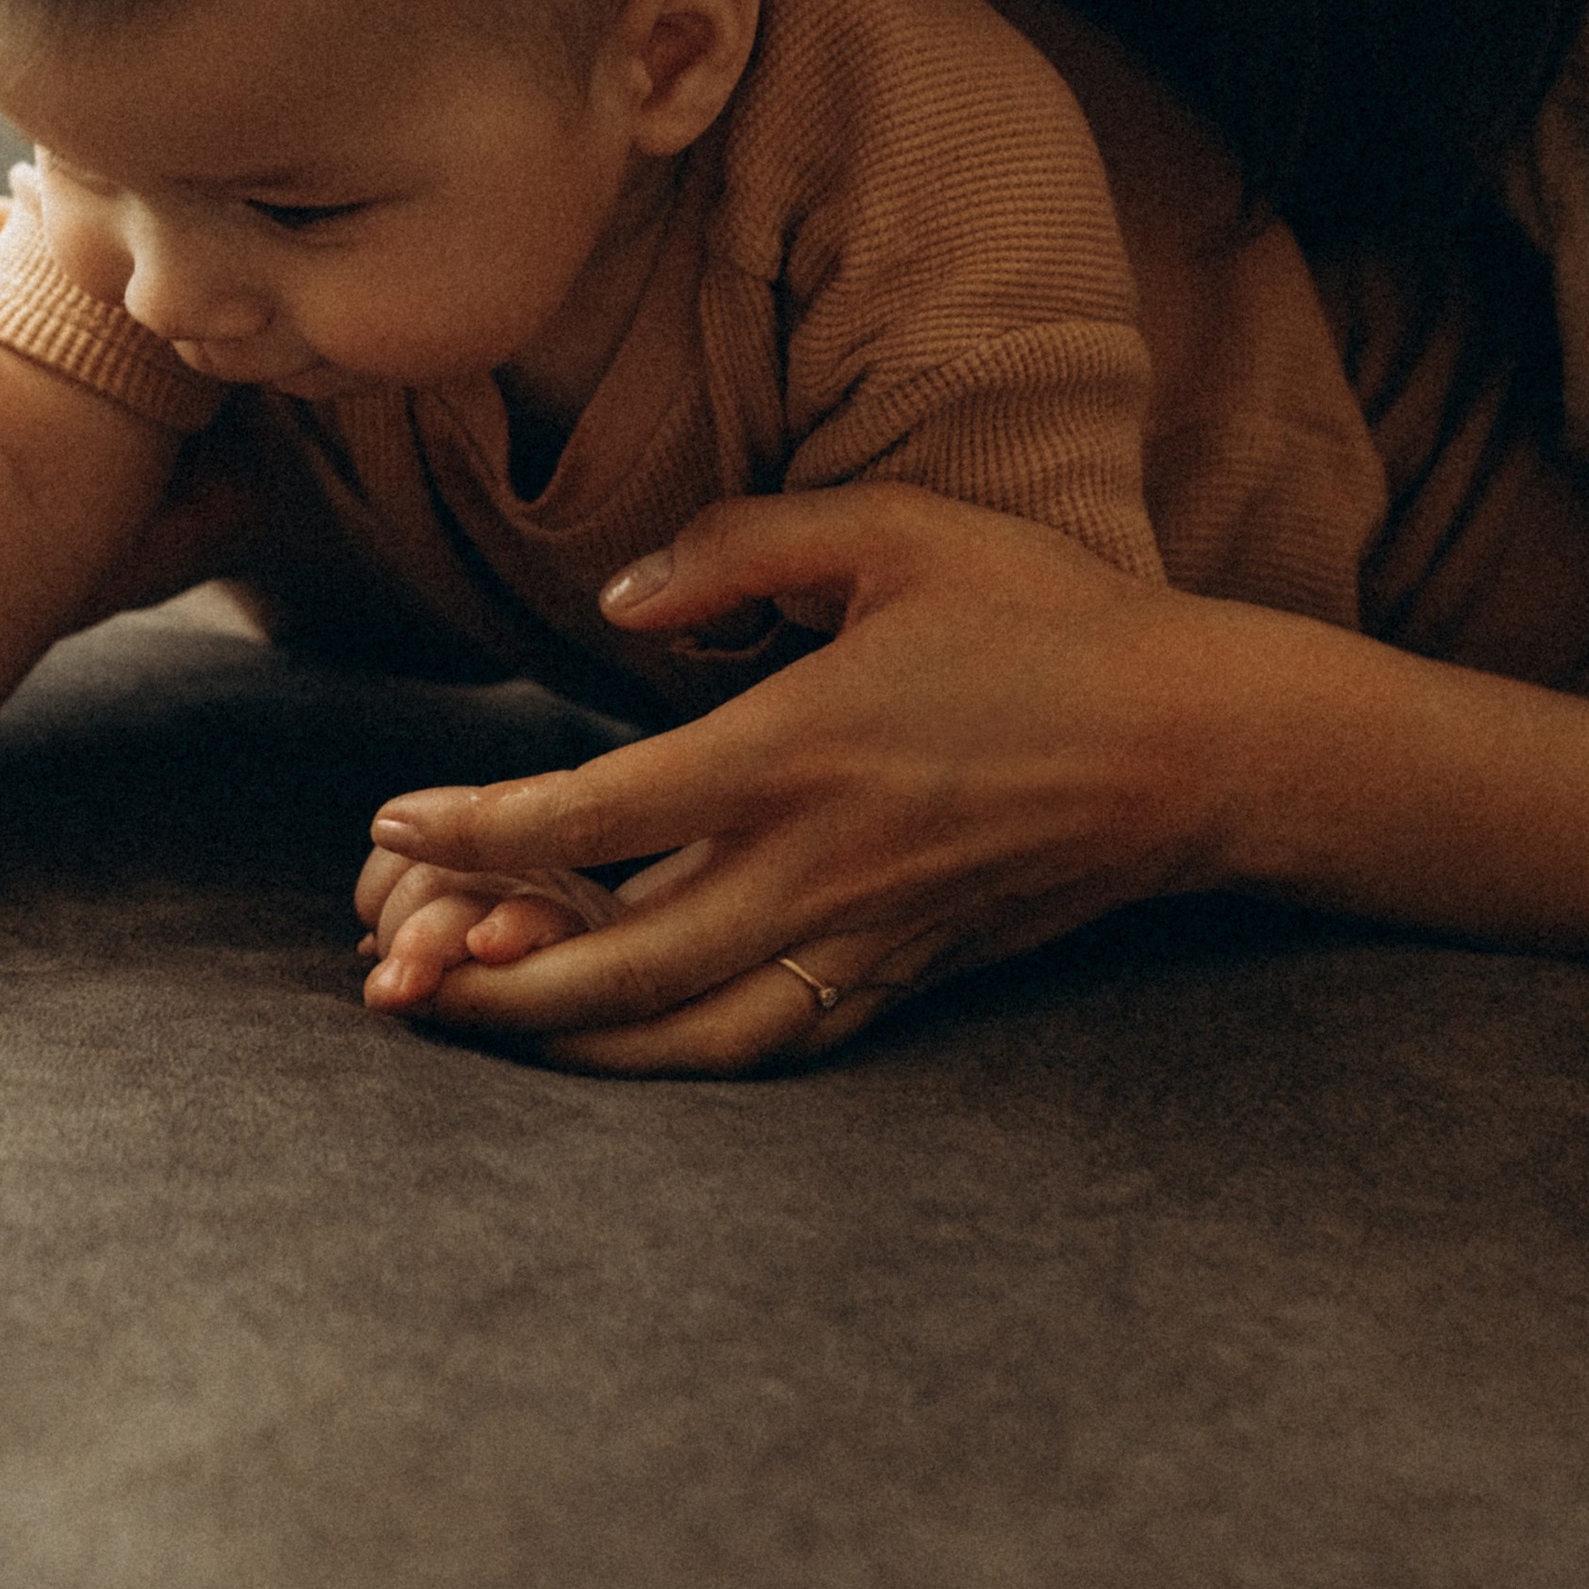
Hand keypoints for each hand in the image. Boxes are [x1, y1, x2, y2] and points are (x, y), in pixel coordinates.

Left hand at [355, 485, 1213, 1074]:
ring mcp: (862, 939)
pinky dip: (671, 1059)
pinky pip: (765, 1045)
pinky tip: (610, 1046)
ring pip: (682, 1034)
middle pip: (613, 962)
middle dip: (487, 980)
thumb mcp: (895, 529)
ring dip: (563, 1044)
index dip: (475, 832)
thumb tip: (617, 602)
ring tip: (472, 1025)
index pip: (592, 816)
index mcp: (795, 751)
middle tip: (390, 976)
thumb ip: (740, 548)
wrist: (1197, 743)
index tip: (391, 826)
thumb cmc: (1046, 618)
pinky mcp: (903, 978)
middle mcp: (815, 867)